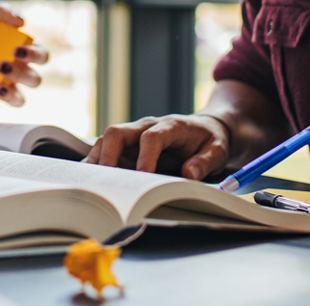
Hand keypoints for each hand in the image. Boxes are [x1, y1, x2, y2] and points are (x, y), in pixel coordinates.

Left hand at [0, 6, 48, 112]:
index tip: (17, 50)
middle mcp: (20, 73)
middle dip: (21, 74)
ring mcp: (5, 88)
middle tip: (1, 65)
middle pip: (35, 80)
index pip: (43, 56)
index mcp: (25, 52)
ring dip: (10, 95)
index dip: (35, 56)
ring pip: (19, 100)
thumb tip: (21, 21)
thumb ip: (3, 11)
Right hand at [84, 113, 230, 180]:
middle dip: (108, 155)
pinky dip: (97, 163)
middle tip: (106, 179)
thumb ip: (205, 162)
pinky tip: (91, 179)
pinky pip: (107, 149)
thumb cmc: (209, 141)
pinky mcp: (128, 145)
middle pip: (118, 132)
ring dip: (97, 159)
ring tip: (91, 182)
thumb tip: (188, 174)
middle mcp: (147, 126)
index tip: (143, 176)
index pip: (151, 137)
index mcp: (171, 126)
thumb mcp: (218, 151)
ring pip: (107, 140)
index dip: (145, 156)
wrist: (204, 128)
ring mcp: (135, 134)